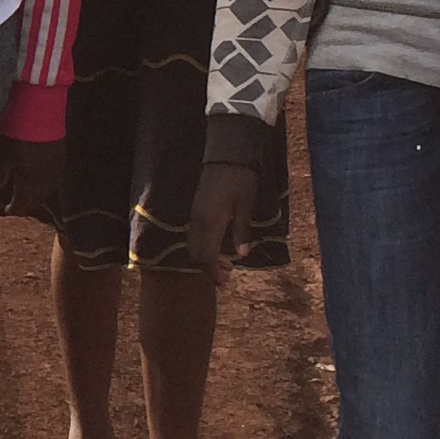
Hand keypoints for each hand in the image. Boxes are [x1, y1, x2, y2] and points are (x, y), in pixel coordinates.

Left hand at [0, 134, 64, 219]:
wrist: (39, 114)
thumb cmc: (16, 135)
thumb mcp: (3, 155)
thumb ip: (2, 174)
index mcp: (28, 182)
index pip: (21, 203)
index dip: (14, 209)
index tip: (7, 211)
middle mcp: (44, 180)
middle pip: (36, 200)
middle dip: (26, 204)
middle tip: (18, 205)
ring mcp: (56, 170)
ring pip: (47, 190)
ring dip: (37, 195)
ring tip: (28, 194)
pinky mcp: (62, 158)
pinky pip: (54, 178)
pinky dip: (46, 183)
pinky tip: (40, 180)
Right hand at [184, 159, 258, 276]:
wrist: (226, 154)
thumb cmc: (240, 179)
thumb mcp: (246, 206)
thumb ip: (242, 231)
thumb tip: (242, 255)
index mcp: (211, 222)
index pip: (205, 256)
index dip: (212, 273)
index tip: (222, 284)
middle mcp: (198, 221)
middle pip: (196, 254)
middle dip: (208, 268)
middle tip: (226, 275)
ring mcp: (194, 214)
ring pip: (193, 244)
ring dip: (205, 257)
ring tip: (224, 263)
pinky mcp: (195, 208)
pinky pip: (194, 234)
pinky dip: (203, 245)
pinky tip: (217, 245)